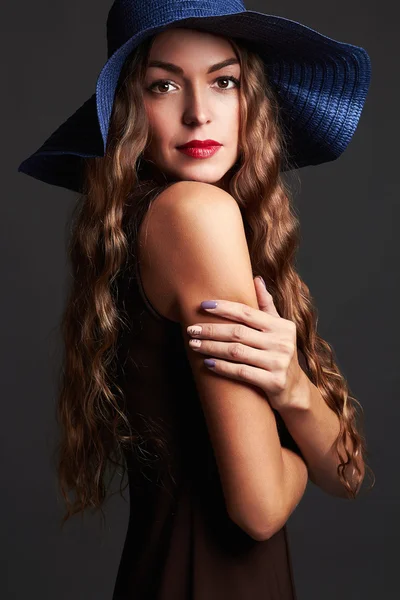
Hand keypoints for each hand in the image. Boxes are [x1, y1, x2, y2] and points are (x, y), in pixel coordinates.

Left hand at [186, 276, 307, 411]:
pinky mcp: (274, 382)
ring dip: (211, 347)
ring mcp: (279, 363)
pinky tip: (208, 363)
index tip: (203, 306)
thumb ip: (267, 305)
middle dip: (211, 330)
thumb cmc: (280, 354)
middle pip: (238, 332)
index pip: (247, 313)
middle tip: (191, 329)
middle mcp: (282, 343)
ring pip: (236, 352)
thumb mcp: (279, 329)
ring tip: (194, 345)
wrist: (294, 390)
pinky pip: (241, 372)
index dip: (224, 308)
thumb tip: (257, 279)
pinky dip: (222, 367)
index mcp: (282, 326)